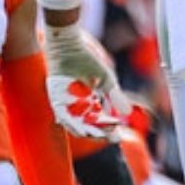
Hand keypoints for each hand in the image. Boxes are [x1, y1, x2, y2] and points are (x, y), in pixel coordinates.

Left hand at [44, 23, 127, 138]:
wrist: (68, 48)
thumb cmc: (88, 61)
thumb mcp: (107, 81)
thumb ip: (115, 97)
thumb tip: (128, 114)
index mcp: (90, 102)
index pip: (99, 122)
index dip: (108, 129)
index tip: (118, 134)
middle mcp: (77, 107)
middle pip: (88, 127)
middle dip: (100, 133)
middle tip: (112, 136)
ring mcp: (66, 105)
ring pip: (76, 125)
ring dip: (89, 131)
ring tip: (101, 134)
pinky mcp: (56, 102)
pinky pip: (64, 117)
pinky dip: (74, 122)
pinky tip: (85, 127)